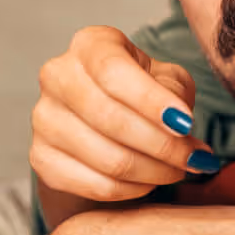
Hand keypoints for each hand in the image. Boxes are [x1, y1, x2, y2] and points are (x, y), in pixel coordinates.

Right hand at [32, 25, 214, 202]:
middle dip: (162, 145)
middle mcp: (58, 76)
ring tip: (179, 170)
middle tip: (193, 158)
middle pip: (110, 119)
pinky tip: (151, 181)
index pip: (114, 72)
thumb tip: (181, 126)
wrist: (109, 117)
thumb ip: (174, 94)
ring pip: (106, 157)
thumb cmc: (144, 90)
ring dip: (153, 171)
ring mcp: (44, 118)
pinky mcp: (41, 157)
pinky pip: (94, 184)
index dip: (152, 101)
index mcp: (90, 44)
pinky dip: (131, 189)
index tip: (186, 124)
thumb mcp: (167, 78)